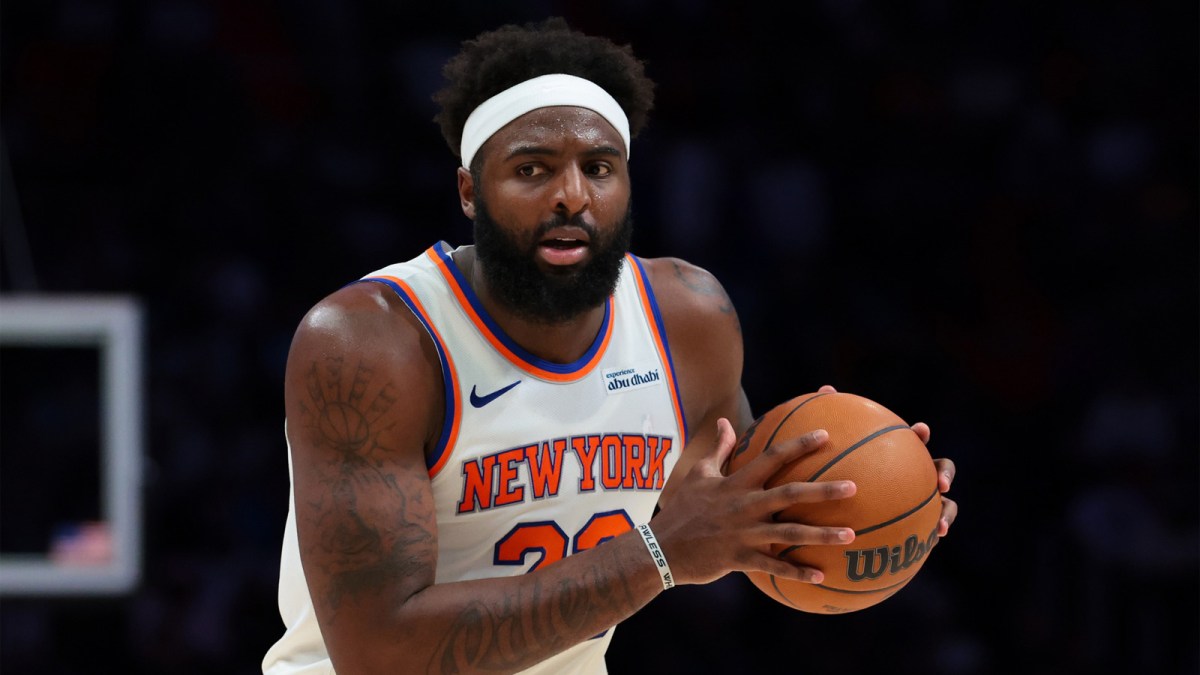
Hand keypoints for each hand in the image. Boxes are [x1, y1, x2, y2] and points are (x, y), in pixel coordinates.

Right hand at [651, 418, 856, 586]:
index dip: (799, 445)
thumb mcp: (699, 474)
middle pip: (789, 493)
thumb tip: (726, 422)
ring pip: (788, 532)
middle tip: (853, 487)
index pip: (772, 457)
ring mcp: (743, 533)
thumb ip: (719, 449)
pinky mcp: (740, 559)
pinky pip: (773, 567)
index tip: (825, 436)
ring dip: (821, 535)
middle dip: (822, 490)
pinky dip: (797, 572)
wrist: (660, 548)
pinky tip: (821, 576)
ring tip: (851, 535)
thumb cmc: (682, 509)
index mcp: (736, 483)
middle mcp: (744, 505)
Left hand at [819, 383, 957, 536]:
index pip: (913, 441)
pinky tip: (916, 552)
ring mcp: (918, 505)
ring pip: (943, 507)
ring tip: (939, 528)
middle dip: (944, 474)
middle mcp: (912, 479)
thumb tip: (825, 389)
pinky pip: (922, 538)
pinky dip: (924, 543)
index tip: (920, 430)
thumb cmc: (834, 476)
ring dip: (946, 515)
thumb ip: (830, 423)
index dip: (919, 435)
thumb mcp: (826, 453)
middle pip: (939, 470)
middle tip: (940, 483)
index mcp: (897, 458)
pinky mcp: (913, 532)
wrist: (835, 514)